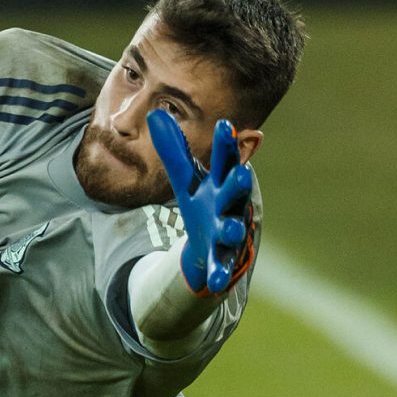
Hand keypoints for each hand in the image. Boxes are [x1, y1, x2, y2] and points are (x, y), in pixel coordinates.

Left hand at [147, 110, 253, 293]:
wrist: (210, 245)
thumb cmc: (203, 204)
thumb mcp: (186, 179)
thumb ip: (174, 149)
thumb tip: (155, 113)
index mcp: (221, 182)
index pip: (225, 159)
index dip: (226, 144)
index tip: (225, 124)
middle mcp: (230, 204)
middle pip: (236, 192)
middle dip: (239, 183)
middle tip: (242, 172)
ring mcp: (229, 232)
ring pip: (234, 229)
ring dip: (234, 228)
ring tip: (235, 228)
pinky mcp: (222, 258)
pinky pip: (222, 266)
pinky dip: (220, 274)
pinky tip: (217, 283)